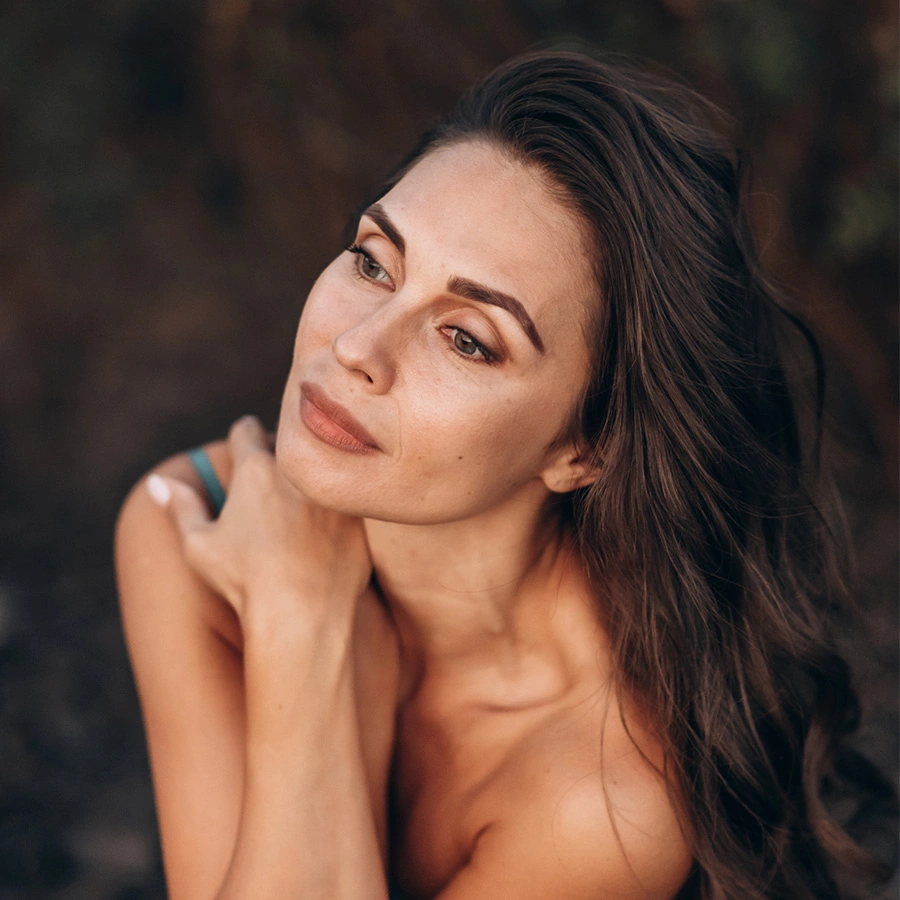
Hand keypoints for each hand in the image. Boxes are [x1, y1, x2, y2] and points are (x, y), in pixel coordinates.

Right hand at [146, 416, 372, 639]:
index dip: (242, 437)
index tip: (243, 446)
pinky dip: (339, 507)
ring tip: (304, 502)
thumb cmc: (244, 580)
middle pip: (289, 445)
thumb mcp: (200, 545)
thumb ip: (182, 507)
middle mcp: (299, 471)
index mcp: (255, 469)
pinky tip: (329, 529)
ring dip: (313, 477)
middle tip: (274, 477)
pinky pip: (349, 499)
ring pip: (323, 468)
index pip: (246, 430)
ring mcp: (334, 490)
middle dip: (281, 454)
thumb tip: (159, 483)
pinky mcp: (360, 515)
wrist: (301, 613)